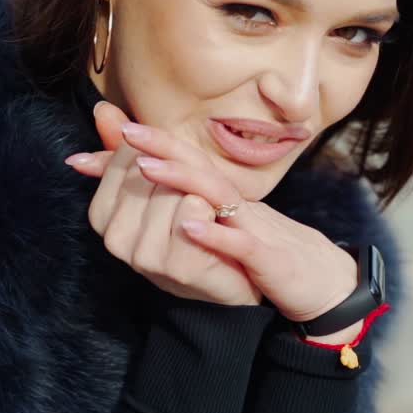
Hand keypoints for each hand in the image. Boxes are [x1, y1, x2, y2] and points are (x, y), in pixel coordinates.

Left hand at [65, 105, 359, 333]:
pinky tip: (191, 225)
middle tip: (125, 132)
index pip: (176, 159)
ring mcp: (250, 225)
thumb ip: (171, 201)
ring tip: (147, 165)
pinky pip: (241, 242)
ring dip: (181, 177)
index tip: (97, 139)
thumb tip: (131, 175)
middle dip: (160, 147)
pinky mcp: (268, 256)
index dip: (139, 153)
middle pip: (195, 164)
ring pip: (216, 194)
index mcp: (216, 193)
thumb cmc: (255, 249)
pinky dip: (216, 234)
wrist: (315, 280)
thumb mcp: (210, 225)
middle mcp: (231, 201)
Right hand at [66, 101, 261, 306]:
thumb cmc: (190, 224)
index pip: (126, 157)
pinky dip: (209, 210)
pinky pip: (193, 212)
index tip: (173, 175)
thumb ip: (124, 149)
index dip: (157, 155)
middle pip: (149, 172)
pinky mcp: (177, 269)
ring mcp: (144, 257)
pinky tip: (214, 222)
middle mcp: (116, 240)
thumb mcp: (157, 183)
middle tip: (197, 196)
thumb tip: (102, 108)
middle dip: (178, 175)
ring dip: (198, 194)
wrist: (230, 274)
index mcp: (103, 216)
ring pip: (172, 191)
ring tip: (207, 214)